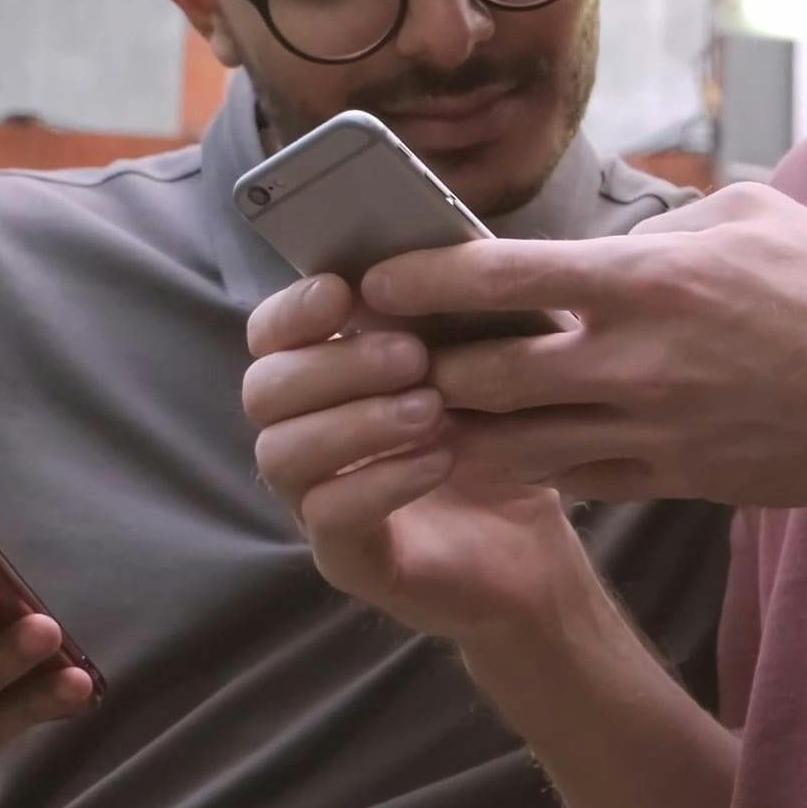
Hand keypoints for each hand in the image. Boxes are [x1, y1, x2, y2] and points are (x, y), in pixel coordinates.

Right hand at [242, 273, 605, 643]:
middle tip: (412, 357)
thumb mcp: (495, 364)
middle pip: (265, 390)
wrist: (541, 550)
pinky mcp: (346, 560)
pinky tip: (438, 460)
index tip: (342, 290)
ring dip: (355, 422)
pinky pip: (328, 516)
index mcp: (327, 379)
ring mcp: (316, 502)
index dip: (294, 310)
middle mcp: (305, 437)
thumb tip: (443, 247)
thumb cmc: (508, 443)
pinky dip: (380, 481)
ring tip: (430, 411)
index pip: (271, 336)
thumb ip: (458, 310)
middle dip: (334, 364)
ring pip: (282, 454)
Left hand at [361, 184, 806, 507]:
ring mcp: (653, 429)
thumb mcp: (750, 214)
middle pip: (481, 378)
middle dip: (426, 370)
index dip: (419, 279)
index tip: (376, 278)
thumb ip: (662, 226)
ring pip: (513, 447)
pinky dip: (531, 467)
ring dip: (462, 432)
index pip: (496, 277)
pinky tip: (507, 451)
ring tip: (427, 414)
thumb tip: (605, 238)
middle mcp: (636, 360)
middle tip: (393, 358)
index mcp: (646, 279)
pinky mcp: (675, 479)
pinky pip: (575, 482)